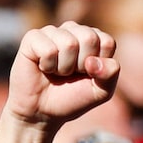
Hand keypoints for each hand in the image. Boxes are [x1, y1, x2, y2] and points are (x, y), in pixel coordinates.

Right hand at [5, 22, 119, 128]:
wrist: (42, 112)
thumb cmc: (72, 98)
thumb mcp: (100, 91)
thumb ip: (110, 75)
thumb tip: (93, 61)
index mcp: (93, 38)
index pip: (107, 42)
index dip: (99, 65)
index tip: (87, 74)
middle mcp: (73, 30)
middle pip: (89, 38)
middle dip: (81, 65)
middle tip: (69, 74)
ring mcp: (52, 31)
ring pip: (69, 43)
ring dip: (63, 67)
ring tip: (56, 72)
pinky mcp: (32, 37)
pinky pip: (48, 49)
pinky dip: (47, 66)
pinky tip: (42, 68)